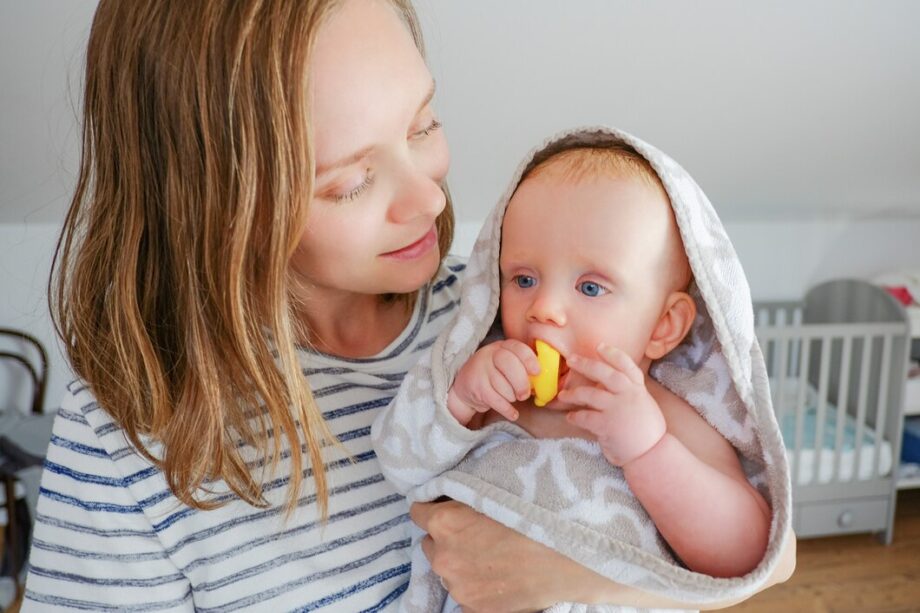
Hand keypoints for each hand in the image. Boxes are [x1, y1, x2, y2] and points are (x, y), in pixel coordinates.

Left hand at [411, 499, 580, 611]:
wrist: (568, 556)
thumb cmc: (536, 514)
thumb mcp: (495, 488)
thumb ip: (467, 491)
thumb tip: (455, 491)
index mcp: (444, 522)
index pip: (418, 511)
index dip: (434, 507)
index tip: (447, 507)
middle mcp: (443, 556)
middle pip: (431, 544)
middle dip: (447, 538)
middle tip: (476, 532)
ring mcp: (458, 587)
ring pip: (448, 572)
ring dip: (462, 563)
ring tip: (493, 557)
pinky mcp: (475, 610)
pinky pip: (466, 596)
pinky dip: (478, 587)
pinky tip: (500, 577)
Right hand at [447, 340, 539, 425]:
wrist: (464, 385)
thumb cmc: (493, 375)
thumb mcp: (505, 364)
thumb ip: (522, 367)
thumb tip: (543, 381)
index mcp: (502, 347)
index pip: (517, 348)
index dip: (529, 360)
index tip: (537, 372)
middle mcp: (489, 354)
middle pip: (509, 364)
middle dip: (521, 382)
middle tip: (525, 395)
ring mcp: (480, 370)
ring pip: (503, 385)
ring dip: (511, 397)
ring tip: (510, 398)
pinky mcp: (476, 387)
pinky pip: (496, 400)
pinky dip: (507, 410)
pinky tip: (512, 413)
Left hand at [554, 343, 665, 465]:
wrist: (652, 454)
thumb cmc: (646, 430)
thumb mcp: (644, 404)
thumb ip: (629, 392)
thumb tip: (608, 383)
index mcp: (638, 389)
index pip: (626, 365)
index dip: (613, 354)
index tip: (600, 346)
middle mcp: (628, 395)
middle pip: (605, 374)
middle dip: (587, 364)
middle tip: (571, 359)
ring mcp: (618, 409)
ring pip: (590, 395)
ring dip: (573, 394)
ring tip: (563, 395)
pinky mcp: (607, 425)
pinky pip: (585, 417)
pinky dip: (575, 417)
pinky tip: (570, 417)